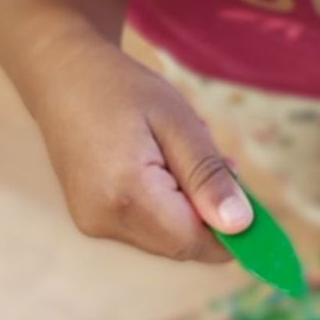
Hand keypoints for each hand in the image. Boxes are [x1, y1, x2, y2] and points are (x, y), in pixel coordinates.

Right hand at [33, 39, 253, 263]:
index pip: (193, 242)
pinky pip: (144, 226)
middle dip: (210, 214)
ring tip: (185, 154)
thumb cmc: (121, 89)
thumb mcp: (177, 121)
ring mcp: (92, 222)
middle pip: (180, 244)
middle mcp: (103, 220)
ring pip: (164, 237)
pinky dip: (166, 204)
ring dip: (189, 207)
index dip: (231, 233)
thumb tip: (239, 225)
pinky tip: (164, 163)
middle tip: (222, 162)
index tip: (258, 209)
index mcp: (126, 195)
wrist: (61, 75)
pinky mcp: (90, 217)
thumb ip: (207, 175)